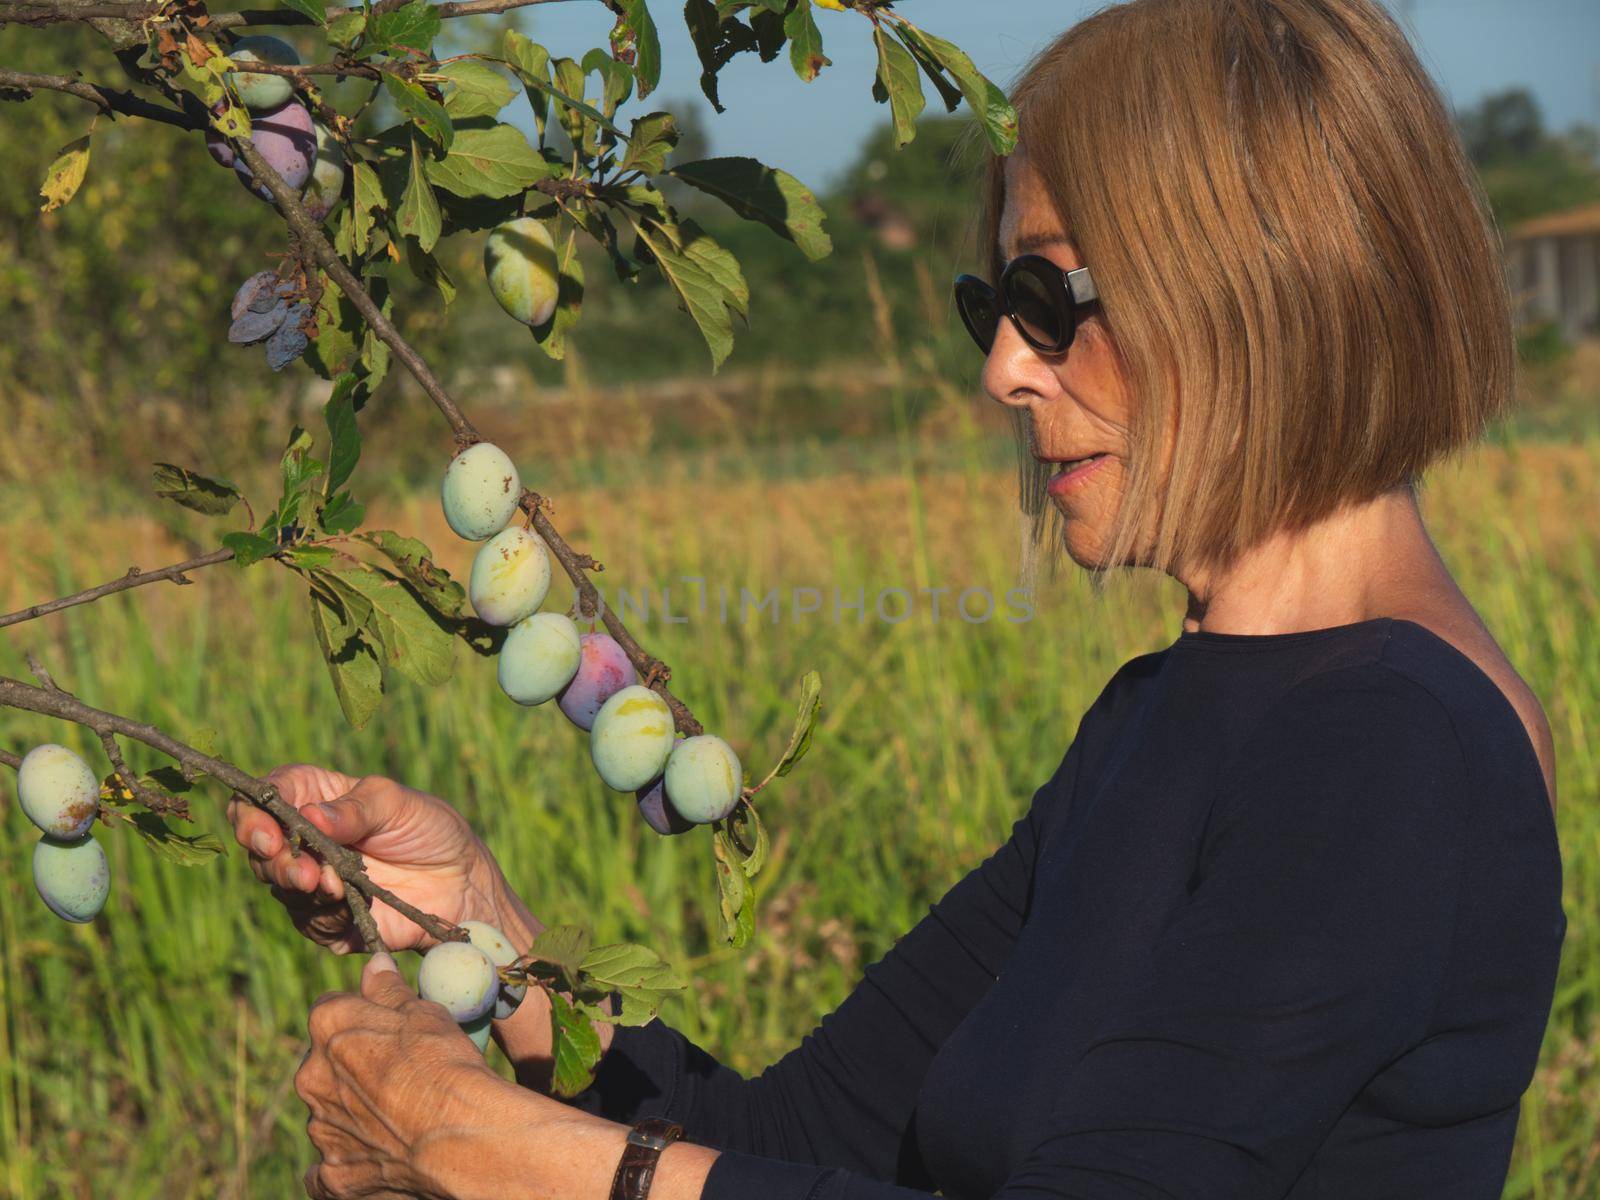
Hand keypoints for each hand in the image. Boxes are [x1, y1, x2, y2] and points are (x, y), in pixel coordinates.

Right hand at [227, 764, 518, 953]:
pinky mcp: (328, 918)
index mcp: (316, 797)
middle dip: (274, 860)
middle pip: (261, 847)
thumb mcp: (396, 804)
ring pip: (280, 886)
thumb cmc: (428, 827)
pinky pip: (309, 920)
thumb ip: (355, 810)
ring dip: (298, 886)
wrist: (460, 881)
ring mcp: (314, 879)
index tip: (267, 834)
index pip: (269, 797)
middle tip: (302, 869)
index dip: (254, 814)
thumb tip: (309, 816)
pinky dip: (323, 912)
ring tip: (328, 883)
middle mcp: (305, 839)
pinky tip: (343, 902)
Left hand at [297, 953, 507, 1198]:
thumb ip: (389, 989)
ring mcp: (321, 1129)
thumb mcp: (424, 1013)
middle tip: (396, 1076)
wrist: (459, 1136)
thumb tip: (373, 964)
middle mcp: (313, 1076)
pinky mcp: (332, 1175)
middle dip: (351, 1068)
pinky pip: (326, 1170)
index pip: (331, 1009)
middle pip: (325, 1064)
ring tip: (398, 1120)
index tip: (387, 1028)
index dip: (360, 1017)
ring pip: (329, 1114)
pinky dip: (346, 1162)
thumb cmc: (445, 1064)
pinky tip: (375, 1158)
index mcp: (330, 1027)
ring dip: (352, 1114)